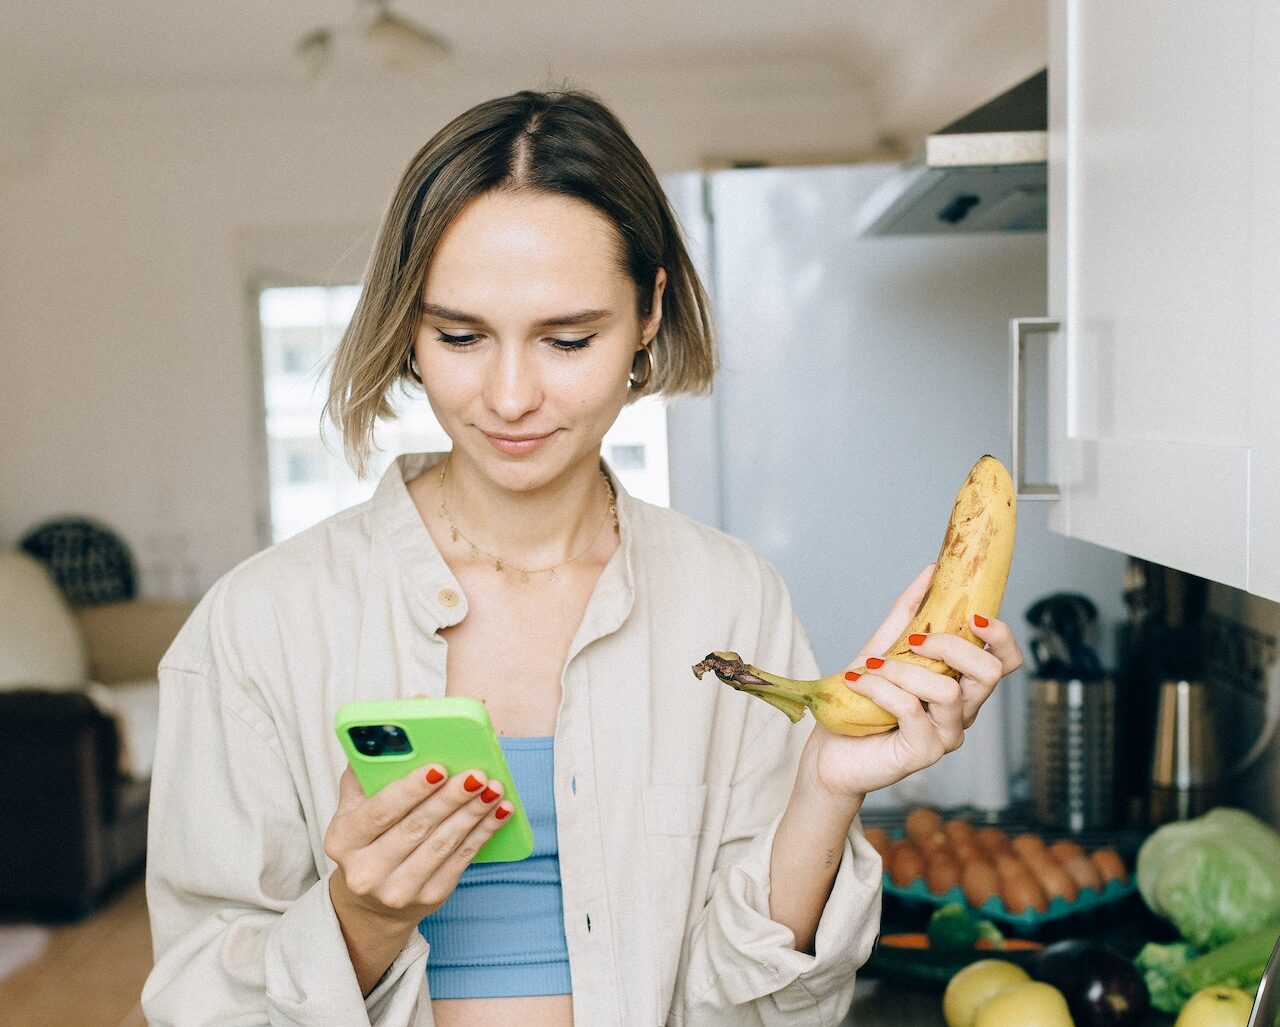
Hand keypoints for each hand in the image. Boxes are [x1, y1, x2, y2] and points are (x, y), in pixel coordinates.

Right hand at [324, 762, 513, 931]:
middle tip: (477, 775)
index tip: (438, 768)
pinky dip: (484, 832)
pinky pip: (461, 860)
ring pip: (442, 844)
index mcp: (343, 839)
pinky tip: (500, 811)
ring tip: (494, 788)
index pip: (379, 812)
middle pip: (416, 828)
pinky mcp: (429, 897)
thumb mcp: (355, 806)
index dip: (410, 790)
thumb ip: (369, 770)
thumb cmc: (369, 836)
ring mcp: (398, 890)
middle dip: (450, 799)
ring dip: (473, 813)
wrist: (372, 899)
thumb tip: (399, 727)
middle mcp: (366, 871)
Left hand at [803, 564, 1024, 799]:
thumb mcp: (885, 647)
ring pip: (948, 691)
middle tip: (913, 642)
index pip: (1006, 659)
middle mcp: (963, 711)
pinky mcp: (924, 753)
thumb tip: (932, 572)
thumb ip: (910, 613)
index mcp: (962, 684)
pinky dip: (881, 688)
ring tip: (871, 668)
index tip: (972, 616)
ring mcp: (947, 735)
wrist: (831, 750)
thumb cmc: (862, 702)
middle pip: (991, 672)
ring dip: (903, 671)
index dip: (1000, 634)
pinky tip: (860, 682)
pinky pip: (911, 709)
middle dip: (951, 646)